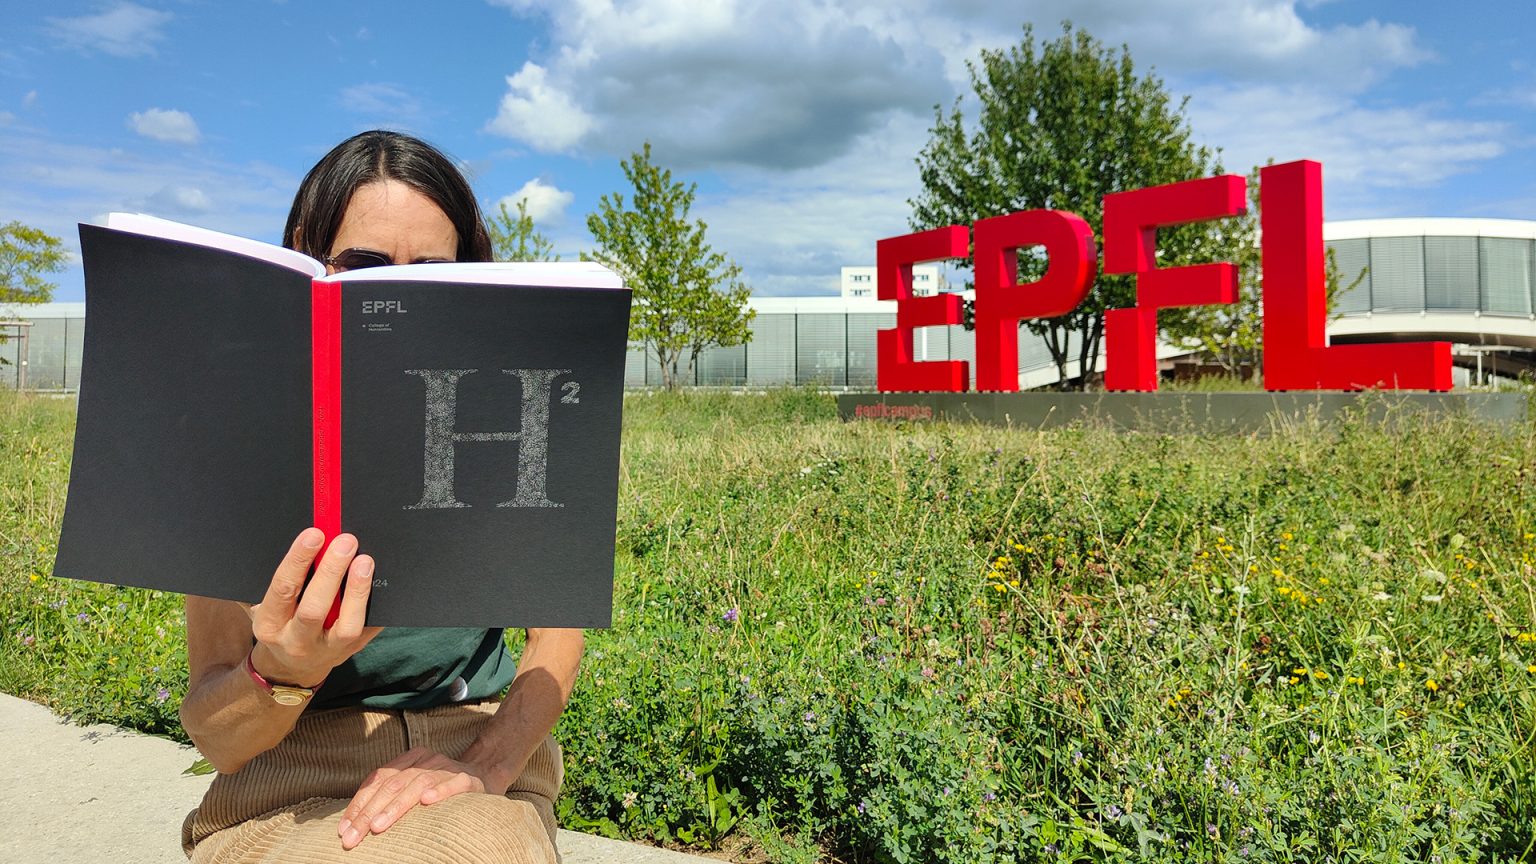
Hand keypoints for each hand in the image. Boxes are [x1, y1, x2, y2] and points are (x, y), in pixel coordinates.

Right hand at [242, 528, 382, 687]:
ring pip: (347, 626)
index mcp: (270, 624)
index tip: (315, 534)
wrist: (292, 668)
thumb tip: (308, 538)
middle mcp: (297, 641)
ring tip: (365, 561)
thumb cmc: (281, 623)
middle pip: (315, 609)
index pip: (284, 589)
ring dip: (358, 591)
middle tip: (346, 542)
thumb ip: (282, 580)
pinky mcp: (352, 651)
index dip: (299, 560)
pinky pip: (369, 630)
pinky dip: (376, 606)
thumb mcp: (268, 606)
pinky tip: (383, 583)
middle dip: (331, 572)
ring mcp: (327, 650)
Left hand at [337, 748, 504, 848]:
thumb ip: (391, 795)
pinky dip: (440, 791)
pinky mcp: (468, 779)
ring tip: (378, 826)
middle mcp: (426, 760)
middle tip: (353, 837)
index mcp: (409, 760)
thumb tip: (353, 823)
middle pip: (392, 785)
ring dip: (395, 807)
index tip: (343, 829)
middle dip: (368, 813)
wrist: (485, 774)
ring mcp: (447, 768)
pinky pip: (453, 784)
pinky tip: (427, 802)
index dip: (358, 804)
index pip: (377, 780)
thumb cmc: (442, 788)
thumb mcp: (413, 787)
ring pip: (417, 784)